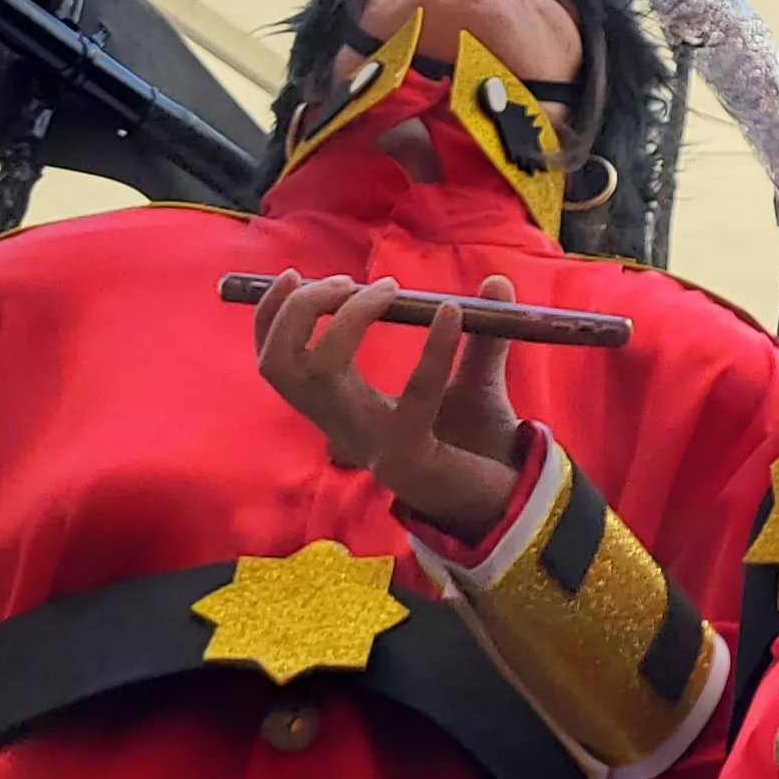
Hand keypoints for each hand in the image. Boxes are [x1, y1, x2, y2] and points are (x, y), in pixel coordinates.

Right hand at [251, 271, 525, 537]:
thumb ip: (482, 334)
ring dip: (347, 319)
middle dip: (300, 311)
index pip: (276, 366)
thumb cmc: (478, 445)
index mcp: (343, 411)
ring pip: (320, 375)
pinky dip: (432, 349)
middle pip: (282, 366)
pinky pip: (412, 396)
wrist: (509, 504)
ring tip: (389, 290)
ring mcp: (373, 444)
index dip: (269, 319)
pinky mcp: (411, 455)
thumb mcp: (474, 382)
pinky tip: (451, 313)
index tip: (290, 275)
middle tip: (345, 283)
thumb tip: (498, 281)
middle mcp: (345, 428)